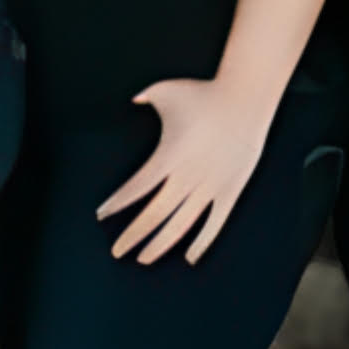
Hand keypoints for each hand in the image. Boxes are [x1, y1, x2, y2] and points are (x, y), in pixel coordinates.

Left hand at [99, 72, 281, 264]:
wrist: (247, 99)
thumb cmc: (203, 94)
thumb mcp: (165, 90)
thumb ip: (144, 97)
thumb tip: (132, 101)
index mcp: (169, 156)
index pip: (136, 188)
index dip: (117, 204)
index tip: (101, 215)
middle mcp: (189, 176)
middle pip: (156, 215)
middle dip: (134, 235)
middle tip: (117, 251)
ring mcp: (212, 186)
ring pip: (182, 224)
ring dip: (162, 244)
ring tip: (143, 258)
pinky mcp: (231, 190)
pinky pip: (215, 223)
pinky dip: (202, 242)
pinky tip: (189, 257)